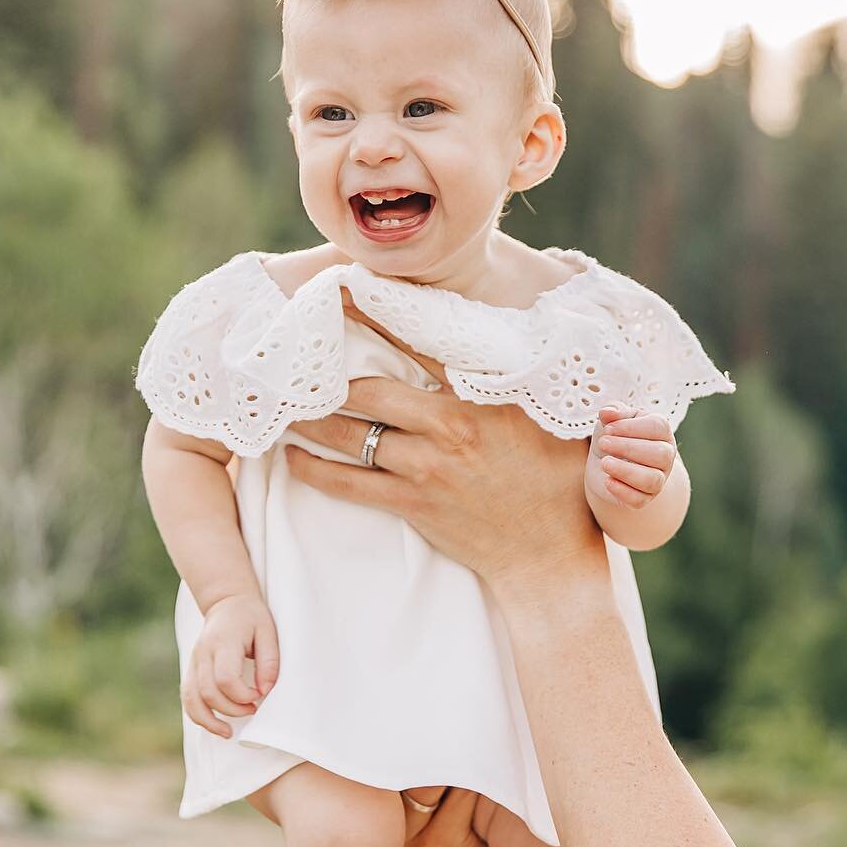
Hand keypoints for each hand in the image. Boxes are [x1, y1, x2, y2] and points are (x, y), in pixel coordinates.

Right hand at [181, 592, 279, 738]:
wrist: (226, 603)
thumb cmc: (251, 617)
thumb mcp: (268, 632)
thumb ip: (269, 661)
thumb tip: (265, 690)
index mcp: (223, 642)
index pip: (225, 678)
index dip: (243, 694)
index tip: (259, 694)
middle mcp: (203, 653)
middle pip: (209, 692)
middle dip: (232, 709)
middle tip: (253, 709)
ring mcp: (194, 662)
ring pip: (192, 699)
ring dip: (209, 720)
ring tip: (228, 732)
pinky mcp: (190, 669)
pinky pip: (187, 697)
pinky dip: (198, 715)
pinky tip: (214, 724)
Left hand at [282, 291, 605, 595]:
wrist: (550, 551)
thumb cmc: (558, 480)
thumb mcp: (545, 415)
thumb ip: (512, 379)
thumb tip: (493, 343)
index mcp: (480, 395)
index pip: (418, 344)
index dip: (375, 317)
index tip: (342, 295)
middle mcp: (447, 426)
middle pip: (369, 390)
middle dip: (330, 376)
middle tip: (303, 363)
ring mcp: (426, 467)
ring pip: (350, 435)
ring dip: (313, 420)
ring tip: (288, 406)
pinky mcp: (413, 504)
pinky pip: (349, 485)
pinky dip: (315, 471)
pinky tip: (295, 459)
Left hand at [587, 404, 676, 508]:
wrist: (603, 463)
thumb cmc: (612, 436)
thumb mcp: (612, 420)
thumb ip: (612, 411)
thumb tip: (607, 412)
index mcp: (661, 431)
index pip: (658, 427)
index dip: (631, 427)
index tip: (607, 428)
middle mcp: (665, 456)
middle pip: (660, 454)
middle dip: (628, 448)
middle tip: (603, 443)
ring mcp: (658, 479)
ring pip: (652, 480)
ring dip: (626, 471)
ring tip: (604, 463)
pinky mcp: (644, 498)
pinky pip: (639, 499)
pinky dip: (622, 491)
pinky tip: (607, 481)